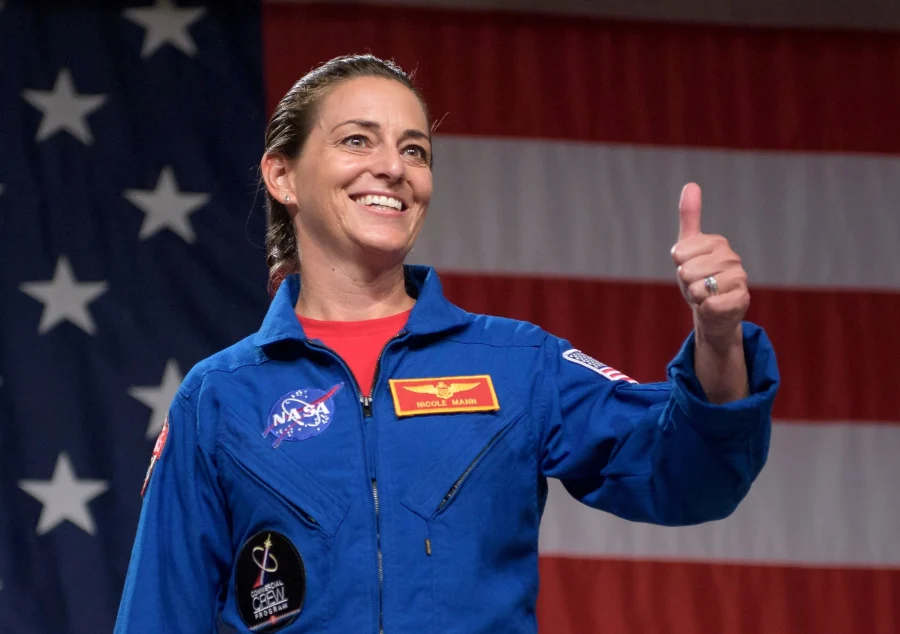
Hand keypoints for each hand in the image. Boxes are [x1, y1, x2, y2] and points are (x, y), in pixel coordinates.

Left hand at [671, 183, 748, 346]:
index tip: (690, 266)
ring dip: (696, 297)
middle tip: (698, 284)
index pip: (678, 253)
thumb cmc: (698, 277)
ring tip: (706, 295)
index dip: (679, 265)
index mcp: (717, 242)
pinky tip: (714, 306)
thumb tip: (691, 184)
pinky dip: (705, 309)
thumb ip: (690, 217)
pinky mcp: (741, 300)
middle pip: (686, 272)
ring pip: (697, 289)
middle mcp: (731, 258)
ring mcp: (740, 279)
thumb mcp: (688, 247)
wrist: (713, 311)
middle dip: (687, 283)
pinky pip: (709, 304)